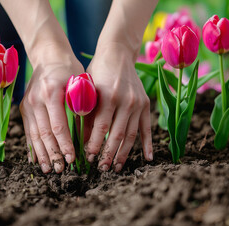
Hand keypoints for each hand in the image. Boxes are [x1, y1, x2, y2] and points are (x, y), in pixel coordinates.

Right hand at [20, 45, 83, 172]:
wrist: (49, 56)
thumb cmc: (70, 70)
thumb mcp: (80, 83)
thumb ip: (81, 106)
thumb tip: (86, 134)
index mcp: (52, 92)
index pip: (58, 126)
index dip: (65, 145)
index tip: (72, 159)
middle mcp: (36, 100)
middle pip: (44, 134)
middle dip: (53, 154)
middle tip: (61, 170)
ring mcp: (27, 104)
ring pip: (34, 135)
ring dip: (41, 154)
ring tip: (48, 170)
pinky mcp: (24, 108)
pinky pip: (28, 131)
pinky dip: (32, 146)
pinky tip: (35, 160)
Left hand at [85, 43, 152, 171]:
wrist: (117, 54)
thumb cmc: (97, 72)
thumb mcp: (87, 90)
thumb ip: (85, 113)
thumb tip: (80, 140)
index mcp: (108, 96)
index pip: (101, 127)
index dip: (95, 145)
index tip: (89, 159)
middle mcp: (125, 101)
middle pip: (117, 134)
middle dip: (108, 154)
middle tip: (102, 169)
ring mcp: (138, 103)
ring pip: (131, 135)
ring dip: (124, 154)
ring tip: (116, 168)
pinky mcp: (145, 104)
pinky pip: (147, 128)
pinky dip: (147, 144)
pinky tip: (148, 158)